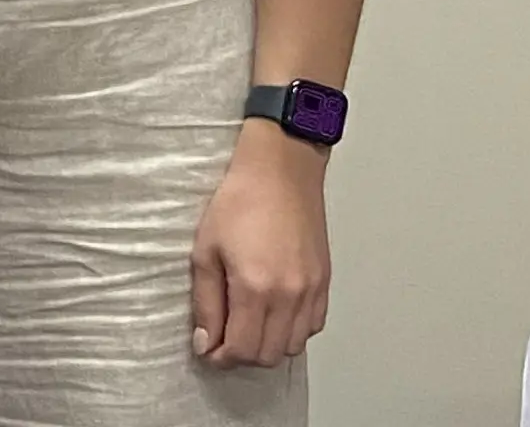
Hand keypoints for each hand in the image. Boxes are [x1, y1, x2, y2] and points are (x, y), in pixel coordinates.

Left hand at [190, 121, 331, 368]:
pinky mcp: (324, 283)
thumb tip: (206, 341)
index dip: (221, 357)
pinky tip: (273, 313)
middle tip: (222, 338)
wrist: (280, 171)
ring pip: (292, 346)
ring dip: (267, 345)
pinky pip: (312, 327)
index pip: (243, 350)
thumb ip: (206, 303)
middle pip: (269, 355)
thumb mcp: (205, 251)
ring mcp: (312, 291)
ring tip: (246, 324)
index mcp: (257, 288)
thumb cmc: (239, 202)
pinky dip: (291, 331)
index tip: (207, 349)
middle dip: (242, 355)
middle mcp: (290, 296)